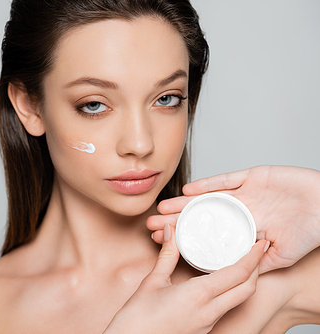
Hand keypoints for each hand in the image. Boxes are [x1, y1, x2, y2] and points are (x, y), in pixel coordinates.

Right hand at [104, 224, 268, 333]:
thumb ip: (167, 254)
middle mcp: (210, 311)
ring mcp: (209, 322)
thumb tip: (172, 231)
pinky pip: (224, 307)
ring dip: (244, 281)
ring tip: (239, 262)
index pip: (238, 274)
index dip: (253, 258)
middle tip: (255, 251)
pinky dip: (230, 292)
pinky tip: (220, 282)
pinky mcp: (204, 328)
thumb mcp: (153, 281)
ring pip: (238, 300)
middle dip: (256, 269)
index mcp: (199, 295)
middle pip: (247, 289)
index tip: (259, 243)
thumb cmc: (138, 317)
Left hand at [147, 166, 319, 273]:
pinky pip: (227, 180)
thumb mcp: (281, 254)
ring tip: (161, 209)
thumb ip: (257, 263)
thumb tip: (234, 276)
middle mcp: (239, 209)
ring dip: (183, 203)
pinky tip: (189, 191)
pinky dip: (209, 186)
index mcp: (242, 227)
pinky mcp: (254, 175)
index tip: (162, 242)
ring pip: (207, 197)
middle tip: (150, 225)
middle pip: (199, 214)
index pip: (207, 232)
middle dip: (175, 220)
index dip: (185, 236)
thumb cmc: (309, 230)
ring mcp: (245, 192)